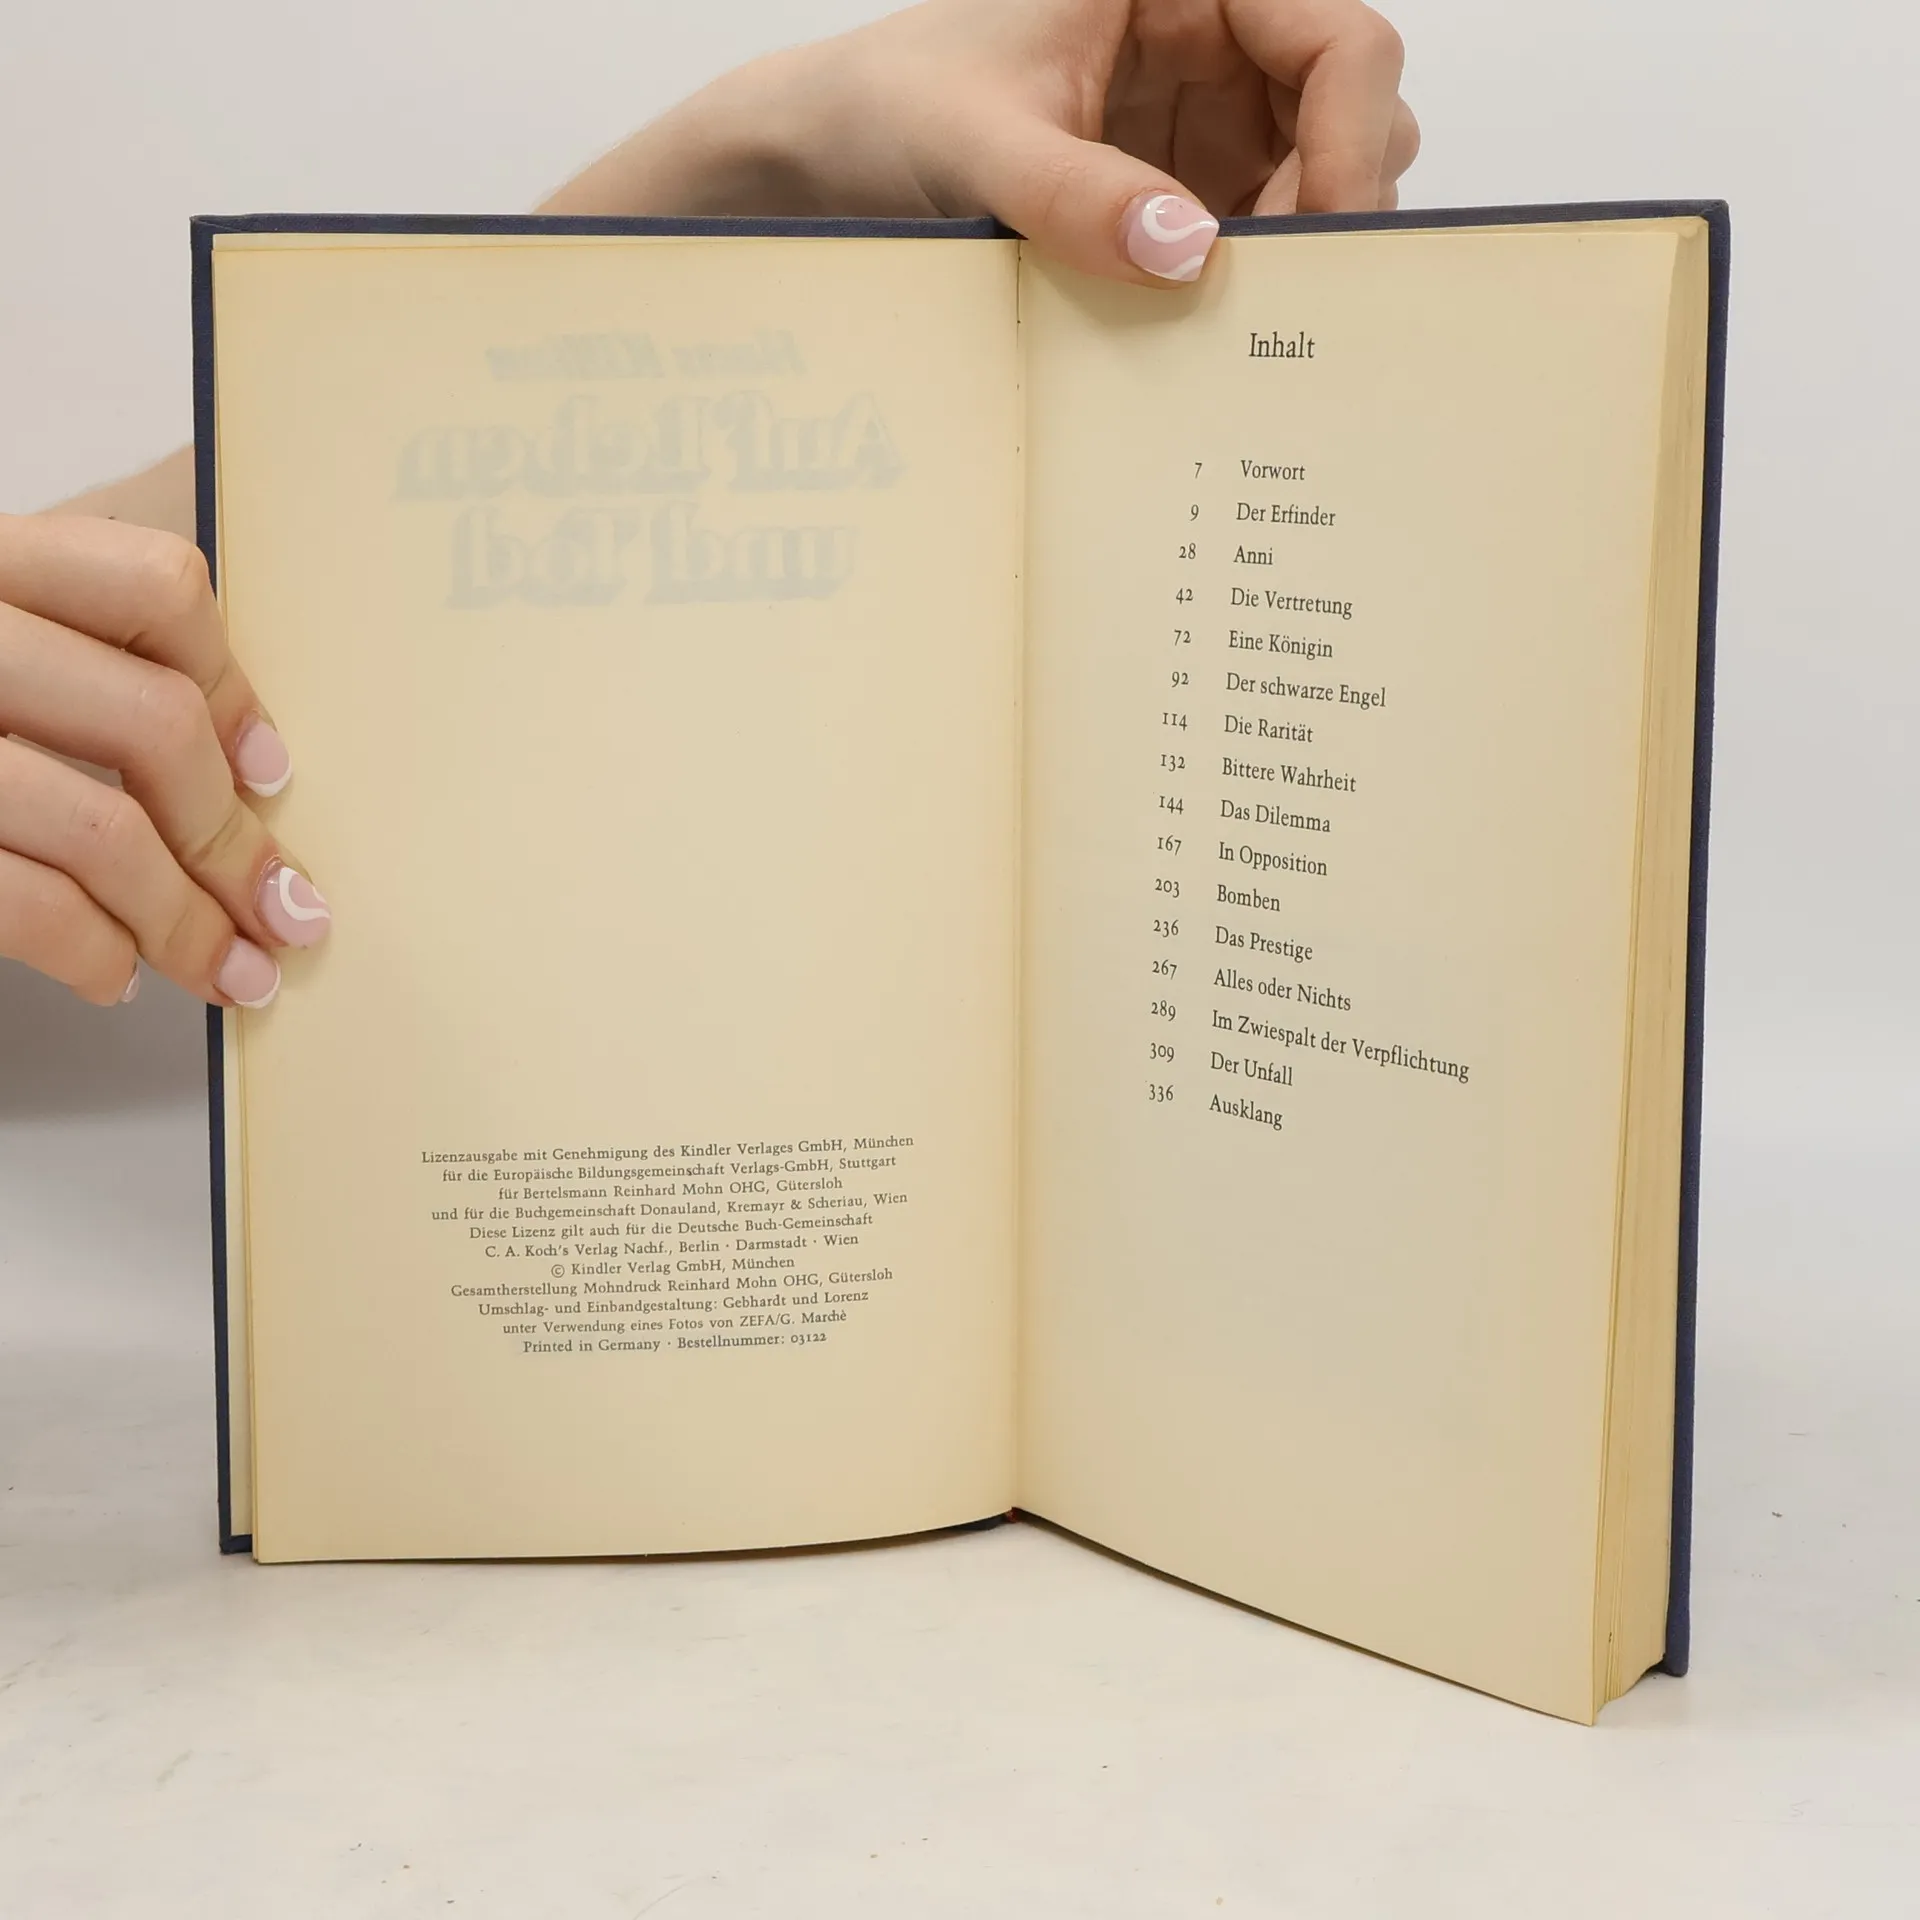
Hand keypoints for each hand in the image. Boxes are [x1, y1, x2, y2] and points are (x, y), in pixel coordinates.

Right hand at [0, 514, 329, 1008]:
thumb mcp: (3, 647)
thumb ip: (83, 658)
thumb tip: (249, 761)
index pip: (156, 587)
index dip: (236, 689)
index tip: (270, 771)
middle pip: (155, 724)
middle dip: (234, 841)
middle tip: (283, 910)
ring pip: (105, 829)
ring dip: (188, 924)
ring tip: (230, 968)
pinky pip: (32, 902)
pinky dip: (98, 954)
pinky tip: (116, 975)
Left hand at [547, 0, 1417, 284]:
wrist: (824, 161)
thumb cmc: (888, 108)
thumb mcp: (978, 148)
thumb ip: (1079, 197)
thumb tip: (1187, 254)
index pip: (1338, 39)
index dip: (1353, 138)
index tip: (1325, 237)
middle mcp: (1209, 40)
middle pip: (1345, 115)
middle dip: (1332, 206)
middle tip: (1274, 299)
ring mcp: (1199, 121)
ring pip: (1313, 183)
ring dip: (1291, 254)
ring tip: (1228, 320)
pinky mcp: (1173, 193)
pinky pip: (1251, 239)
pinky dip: (1246, 288)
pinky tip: (1204, 333)